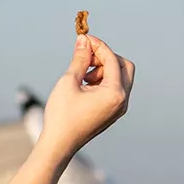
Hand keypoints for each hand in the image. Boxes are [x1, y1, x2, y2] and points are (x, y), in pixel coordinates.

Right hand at [40, 34, 134, 156]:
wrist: (59, 145)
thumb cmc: (62, 115)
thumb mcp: (69, 81)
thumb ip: (80, 58)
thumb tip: (84, 40)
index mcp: (115, 93)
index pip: (112, 59)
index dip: (98, 45)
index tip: (83, 38)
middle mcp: (122, 101)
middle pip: (124, 66)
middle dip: (106, 57)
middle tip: (85, 57)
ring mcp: (119, 108)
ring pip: (120, 77)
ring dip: (103, 69)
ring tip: (82, 75)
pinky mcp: (113, 112)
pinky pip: (115, 88)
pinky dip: (102, 80)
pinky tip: (84, 84)